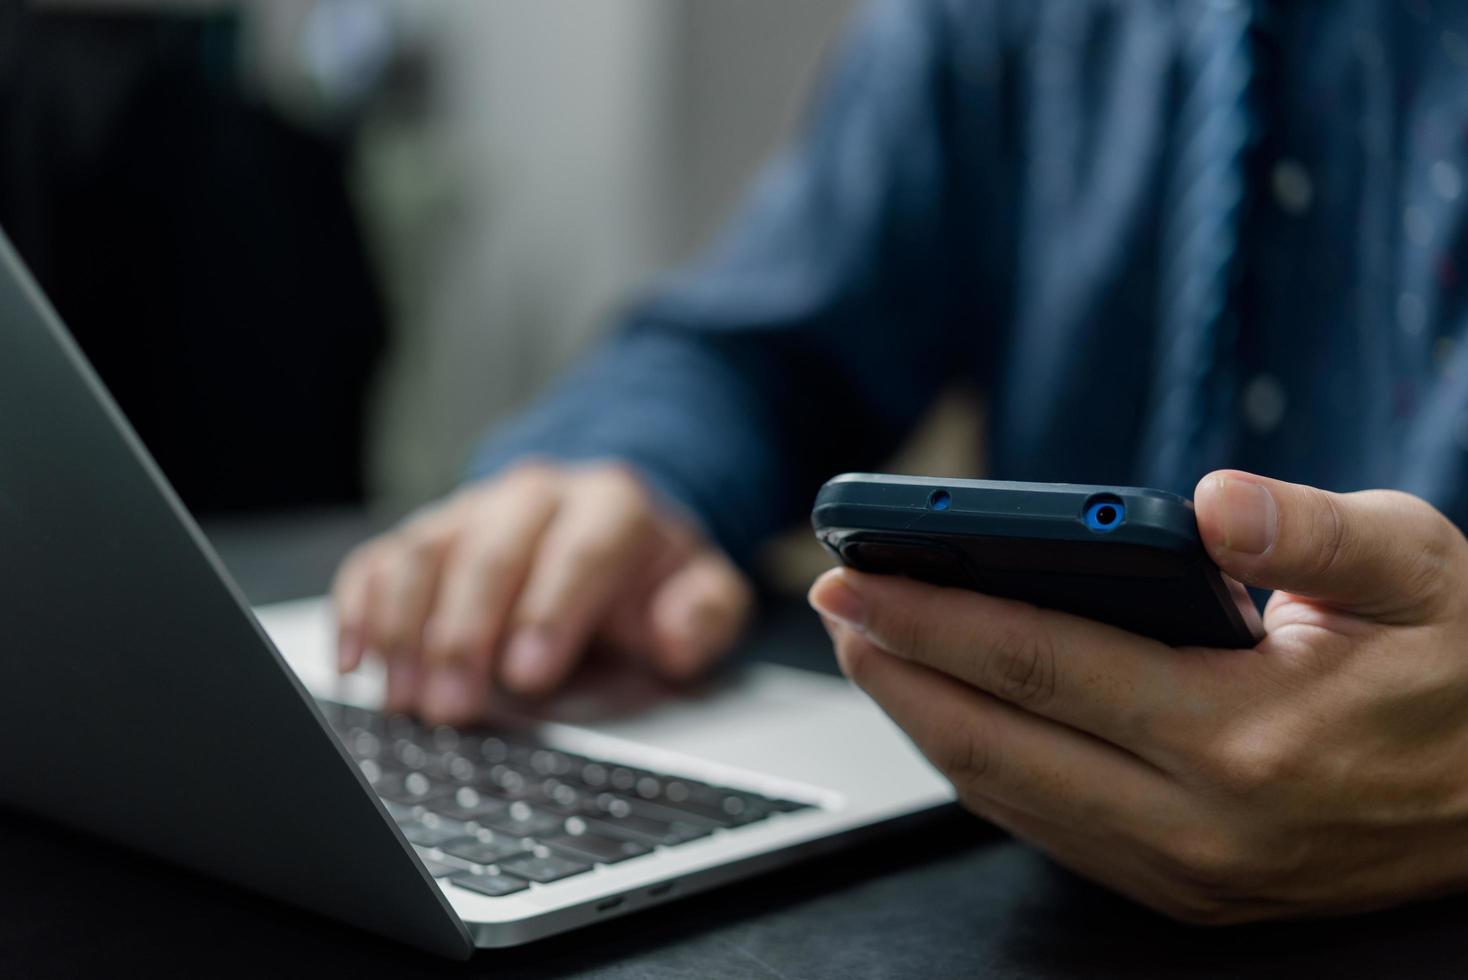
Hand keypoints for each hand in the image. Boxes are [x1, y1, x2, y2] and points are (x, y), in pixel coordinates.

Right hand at [333, 460, 752, 723]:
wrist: (611, 528)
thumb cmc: (650, 575)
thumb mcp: (704, 591)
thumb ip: (706, 612)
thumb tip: (675, 635)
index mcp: (611, 505)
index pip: (578, 550)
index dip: (550, 610)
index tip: (528, 673)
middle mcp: (534, 496)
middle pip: (490, 553)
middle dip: (467, 633)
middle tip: (454, 706)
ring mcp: (472, 511)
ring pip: (426, 554)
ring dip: (407, 630)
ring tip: (407, 701)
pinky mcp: (427, 536)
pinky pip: (379, 560)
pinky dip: (358, 608)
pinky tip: (355, 660)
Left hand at [810, 470, 1467, 922]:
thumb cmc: (1463, 670)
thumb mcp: (1419, 567)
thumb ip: (1313, 530)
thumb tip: (1214, 500)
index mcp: (1245, 735)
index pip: (1040, 662)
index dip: (931, 615)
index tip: (852, 576)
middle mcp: (1198, 822)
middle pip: (992, 741)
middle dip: (893, 671)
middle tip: (830, 609)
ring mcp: (1183, 872)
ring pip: (1004, 796)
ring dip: (920, 722)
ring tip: (869, 652)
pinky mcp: (1181, 891)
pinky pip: (1044, 829)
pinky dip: (977, 768)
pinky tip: (946, 716)